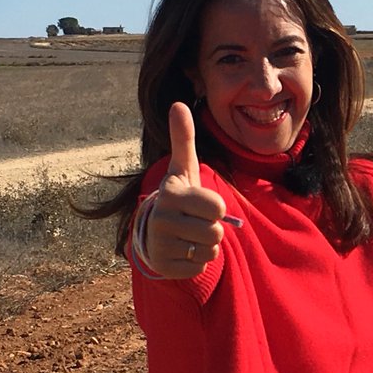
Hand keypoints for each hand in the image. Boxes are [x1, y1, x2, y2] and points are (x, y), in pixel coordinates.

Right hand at [144, 102, 228, 278]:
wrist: (155, 230)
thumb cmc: (179, 196)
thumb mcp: (183, 169)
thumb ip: (184, 139)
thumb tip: (178, 104)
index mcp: (171, 195)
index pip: (218, 208)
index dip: (217, 208)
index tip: (202, 204)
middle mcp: (161, 220)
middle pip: (216, 232)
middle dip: (213, 228)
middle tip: (196, 222)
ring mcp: (160, 245)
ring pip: (210, 250)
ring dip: (207, 245)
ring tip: (190, 235)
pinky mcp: (164, 267)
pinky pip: (200, 267)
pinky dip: (197, 261)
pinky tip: (184, 250)